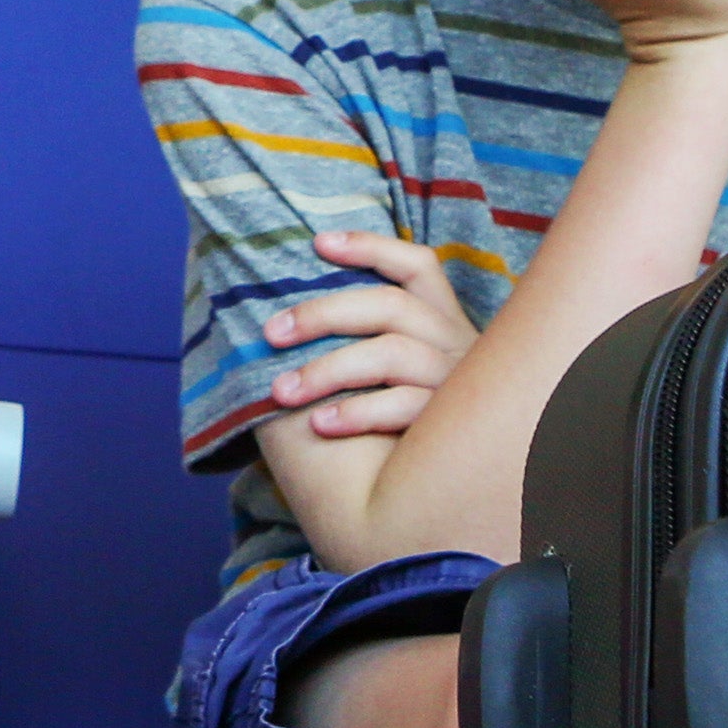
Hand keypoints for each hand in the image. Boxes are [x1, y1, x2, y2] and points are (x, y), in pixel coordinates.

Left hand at [258, 226, 475, 439]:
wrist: (446, 484)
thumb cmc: (408, 420)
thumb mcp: (400, 368)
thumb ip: (369, 338)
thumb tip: (286, 320)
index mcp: (443, 320)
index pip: (418, 266)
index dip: (372, 248)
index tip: (319, 243)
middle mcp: (456, 343)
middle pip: (390, 306)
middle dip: (323, 313)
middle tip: (271, 333)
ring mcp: (456, 383)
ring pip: (390, 354)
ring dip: (328, 369)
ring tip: (281, 391)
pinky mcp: (450, 424)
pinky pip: (403, 407)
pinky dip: (357, 411)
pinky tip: (320, 424)